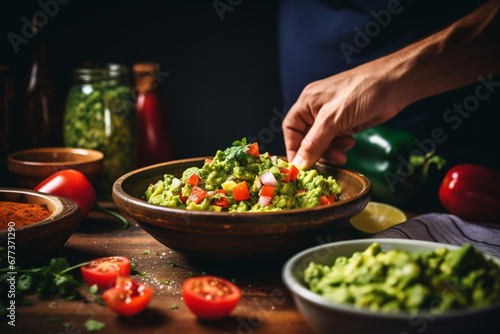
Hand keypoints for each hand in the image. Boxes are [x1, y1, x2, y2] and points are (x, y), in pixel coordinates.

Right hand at [282, 62, 401, 168]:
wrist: (395, 84)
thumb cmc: (362, 92)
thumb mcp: (333, 119)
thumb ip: (314, 143)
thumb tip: (299, 164)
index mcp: (307, 102)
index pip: (290, 129)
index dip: (293, 148)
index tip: (300, 166)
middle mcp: (317, 109)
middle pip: (306, 138)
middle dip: (317, 152)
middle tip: (328, 161)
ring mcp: (333, 116)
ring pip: (322, 142)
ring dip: (330, 151)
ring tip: (343, 153)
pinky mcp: (346, 122)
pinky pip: (336, 140)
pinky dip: (341, 146)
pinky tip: (350, 143)